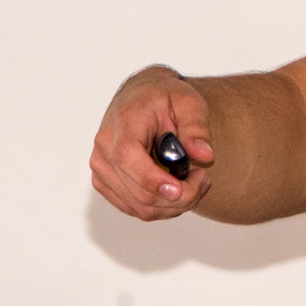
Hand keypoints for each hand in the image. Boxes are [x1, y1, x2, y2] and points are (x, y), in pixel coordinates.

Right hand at [90, 65, 215, 219]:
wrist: (141, 96)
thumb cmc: (164, 97)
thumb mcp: (188, 100)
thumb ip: (196, 126)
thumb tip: (205, 155)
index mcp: (122, 124)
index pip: (127, 158)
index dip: (152, 180)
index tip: (180, 189)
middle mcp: (104, 149)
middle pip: (138, 191)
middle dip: (179, 196)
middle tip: (204, 179)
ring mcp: (101, 169)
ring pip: (139, 207)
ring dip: (174, 204)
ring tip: (196, 181)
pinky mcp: (105, 182)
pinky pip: (135, 208)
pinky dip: (162, 206)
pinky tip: (179, 187)